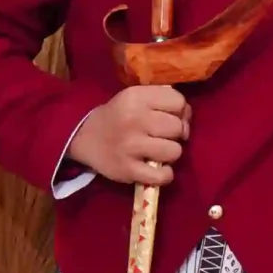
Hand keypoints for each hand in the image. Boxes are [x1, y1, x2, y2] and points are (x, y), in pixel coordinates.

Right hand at [68, 86, 191, 186]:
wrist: (85, 137)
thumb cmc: (118, 116)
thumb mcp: (135, 97)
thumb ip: (162, 99)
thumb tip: (187, 115)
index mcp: (136, 97)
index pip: (178, 101)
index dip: (180, 111)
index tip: (171, 117)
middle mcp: (134, 119)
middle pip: (177, 127)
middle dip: (175, 133)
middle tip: (163, 136)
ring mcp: (130, 146)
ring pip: (174, 151)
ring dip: (170, 153)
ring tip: (159, 152)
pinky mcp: (128, 169)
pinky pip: (162, 176)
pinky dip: (165, 175)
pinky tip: (157, 169)